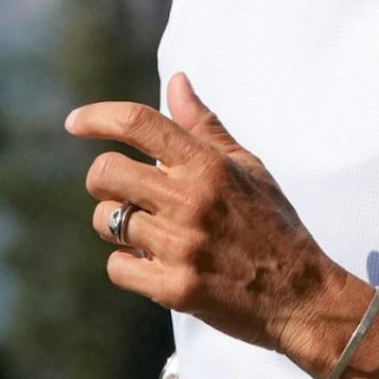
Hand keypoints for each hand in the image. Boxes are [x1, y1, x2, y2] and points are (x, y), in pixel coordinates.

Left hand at [67, 71, 353, 356]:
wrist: (304, 297)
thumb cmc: (273, 227)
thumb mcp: (248, 168)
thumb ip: (204, 127)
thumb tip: (176, 81)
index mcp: (208, 166)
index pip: (138, 123)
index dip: (97, 117)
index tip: (75, 123)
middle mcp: (190, 200)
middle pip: (105, 172)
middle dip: (103, 181)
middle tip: (123, 192)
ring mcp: (181, 246)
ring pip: (107, 221)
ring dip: (117, 225)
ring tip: (147, 233)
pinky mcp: (175, 289)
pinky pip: (117, 267)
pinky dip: (128, 266)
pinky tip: (154, 265)